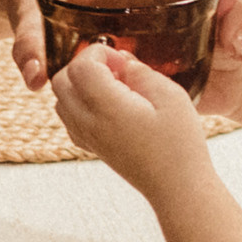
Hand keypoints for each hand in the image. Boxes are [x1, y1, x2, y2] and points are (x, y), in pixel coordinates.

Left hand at [50, 43, 214, 199]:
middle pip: (61, 79)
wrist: (177, 188)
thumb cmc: (180, 144)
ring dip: (80, 83)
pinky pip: (68, 117)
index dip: (99, 53)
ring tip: (115, 87)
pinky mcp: (90, 147)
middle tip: (116, 69)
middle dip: (85, 64)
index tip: (123, 61)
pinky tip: (110, 105)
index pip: (80, 66)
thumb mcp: (171, 96)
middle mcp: (88, 122)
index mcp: (107, 108)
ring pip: (61, 98)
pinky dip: (80, 103)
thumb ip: (141, 72)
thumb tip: (122, 61)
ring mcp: (86, 137)